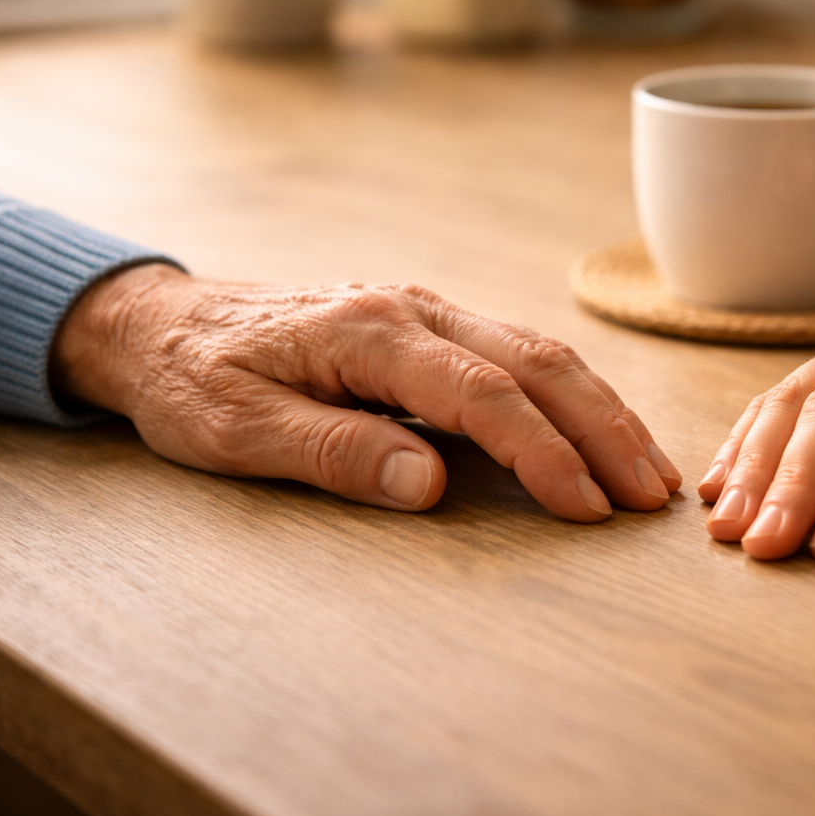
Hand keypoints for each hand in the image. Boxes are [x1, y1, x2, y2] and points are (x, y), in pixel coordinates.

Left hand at [51, 265, 680, 519]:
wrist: (162, 323)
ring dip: (601, 409)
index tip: (587, 507)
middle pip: (534, 361)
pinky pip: (519, 355)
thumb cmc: (191, 380)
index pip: (480, 392)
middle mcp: (411, 308)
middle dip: (602, 428)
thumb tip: (430, 484)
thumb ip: (334, 452)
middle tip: (652, 494)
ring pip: (539, 352)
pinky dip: (571, 396)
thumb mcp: (236, 430)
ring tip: (650, 469)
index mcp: (366, 330)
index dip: (542, 451)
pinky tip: (598, 431)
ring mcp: (426, 311)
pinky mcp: (430, 328)